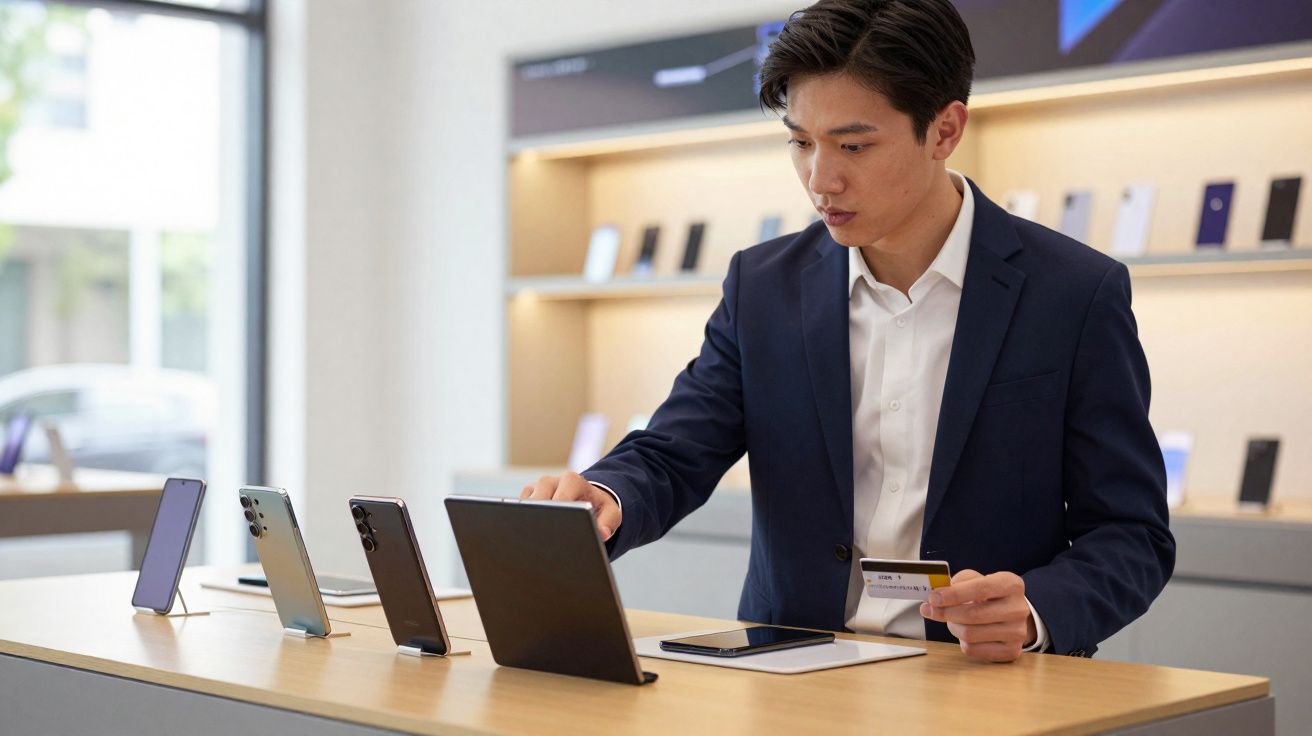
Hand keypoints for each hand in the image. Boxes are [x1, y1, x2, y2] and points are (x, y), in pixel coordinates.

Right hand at [520, 472, 621, 540]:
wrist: (588, 498)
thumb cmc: (599, 507)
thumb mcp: (611, 513)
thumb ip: (609, 523)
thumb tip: (602, 533)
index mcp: (572, 480)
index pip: (559, 499)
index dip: (556, 516)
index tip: (555, 532)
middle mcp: (551, 481)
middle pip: (537, 501)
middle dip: (539, 519)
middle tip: (543, 539)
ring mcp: (536, 487)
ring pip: (524, 505)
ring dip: (529, 520)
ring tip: (536, 537)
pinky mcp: (526, 495)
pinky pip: (518, 509)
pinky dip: (523, 520)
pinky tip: (530, 533)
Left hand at [918, 569, 1035, 662]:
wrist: (1012, 615)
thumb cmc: (989, 595)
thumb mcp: (978, 579)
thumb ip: (958, 582)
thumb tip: (936, 596)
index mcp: (1011, 585)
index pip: (980, 589)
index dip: (953, 594)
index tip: (933, 598)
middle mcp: (1018, 609)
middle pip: (972, 615)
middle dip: (944, 612)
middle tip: (929, 610)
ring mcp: (1017, 632)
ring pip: (969, 634)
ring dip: (952, 626)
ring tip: (952, 619)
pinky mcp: (1011, 651)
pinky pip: (973, 649)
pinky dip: (961, 640)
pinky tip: (964, 631)